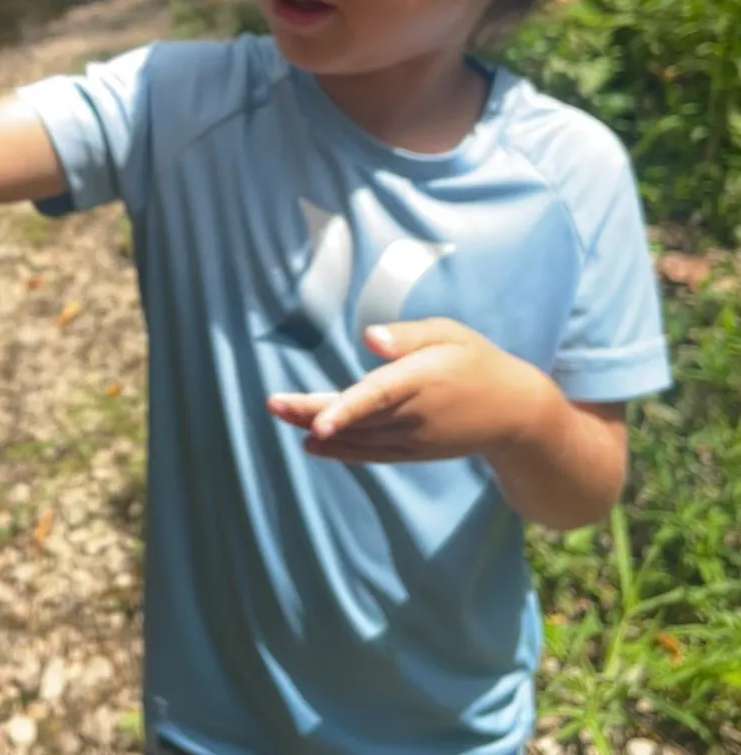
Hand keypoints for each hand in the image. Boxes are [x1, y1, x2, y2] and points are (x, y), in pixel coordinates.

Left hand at [267, 318, 553, 462]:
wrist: (515, 413)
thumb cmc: (476, 361)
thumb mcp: (450, 334)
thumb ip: (409, 335)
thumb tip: (369, 337)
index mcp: (421, 380)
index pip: (377, 396)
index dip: (345, 410)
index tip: (317, 423)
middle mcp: (414, 415)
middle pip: (356, 417)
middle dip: (311, 413)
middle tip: (273, 404)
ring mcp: (413, 438)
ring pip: (358, 437)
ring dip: (317, 429)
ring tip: (280, 413)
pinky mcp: (413, 451)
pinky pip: (371, 454)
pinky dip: (341, 451)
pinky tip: (312, 444)